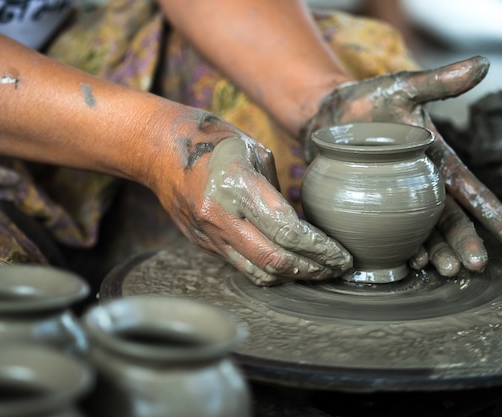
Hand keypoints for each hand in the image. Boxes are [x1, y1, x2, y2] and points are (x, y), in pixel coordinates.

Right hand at [153, 112, 351, 285]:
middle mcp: (220, 216)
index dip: (319, 249)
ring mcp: (207, 233)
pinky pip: (239, 265)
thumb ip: (278, 193)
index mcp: (238, 186)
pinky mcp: (201, 242)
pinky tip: (285, 264)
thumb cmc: (214, 141)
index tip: (341, 254)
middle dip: (311, 269)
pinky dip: (266, 269)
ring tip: (316, 272)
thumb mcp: (256, 153)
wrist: (160, 149)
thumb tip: (300, 224)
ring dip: (290, 277)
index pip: (287, 231)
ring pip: (256, 271)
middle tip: (336, 268)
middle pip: (274, 260)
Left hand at [301, 56, 501, 275]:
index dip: (498, 219)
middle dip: (466, 244)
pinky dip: (402, 249)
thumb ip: (439, 82)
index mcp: (439, 162)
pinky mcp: (372, 206)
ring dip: (438, 252)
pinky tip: (409, 262)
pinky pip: (391, 233)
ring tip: (445, 269)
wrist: (327, 114)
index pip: (476, 194)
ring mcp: (398, 199)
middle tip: (471, 264)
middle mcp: (423, 186)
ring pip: (426, 234)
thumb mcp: (404, 88)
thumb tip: (483, 63)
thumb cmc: (369, 100)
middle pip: (453, 221)